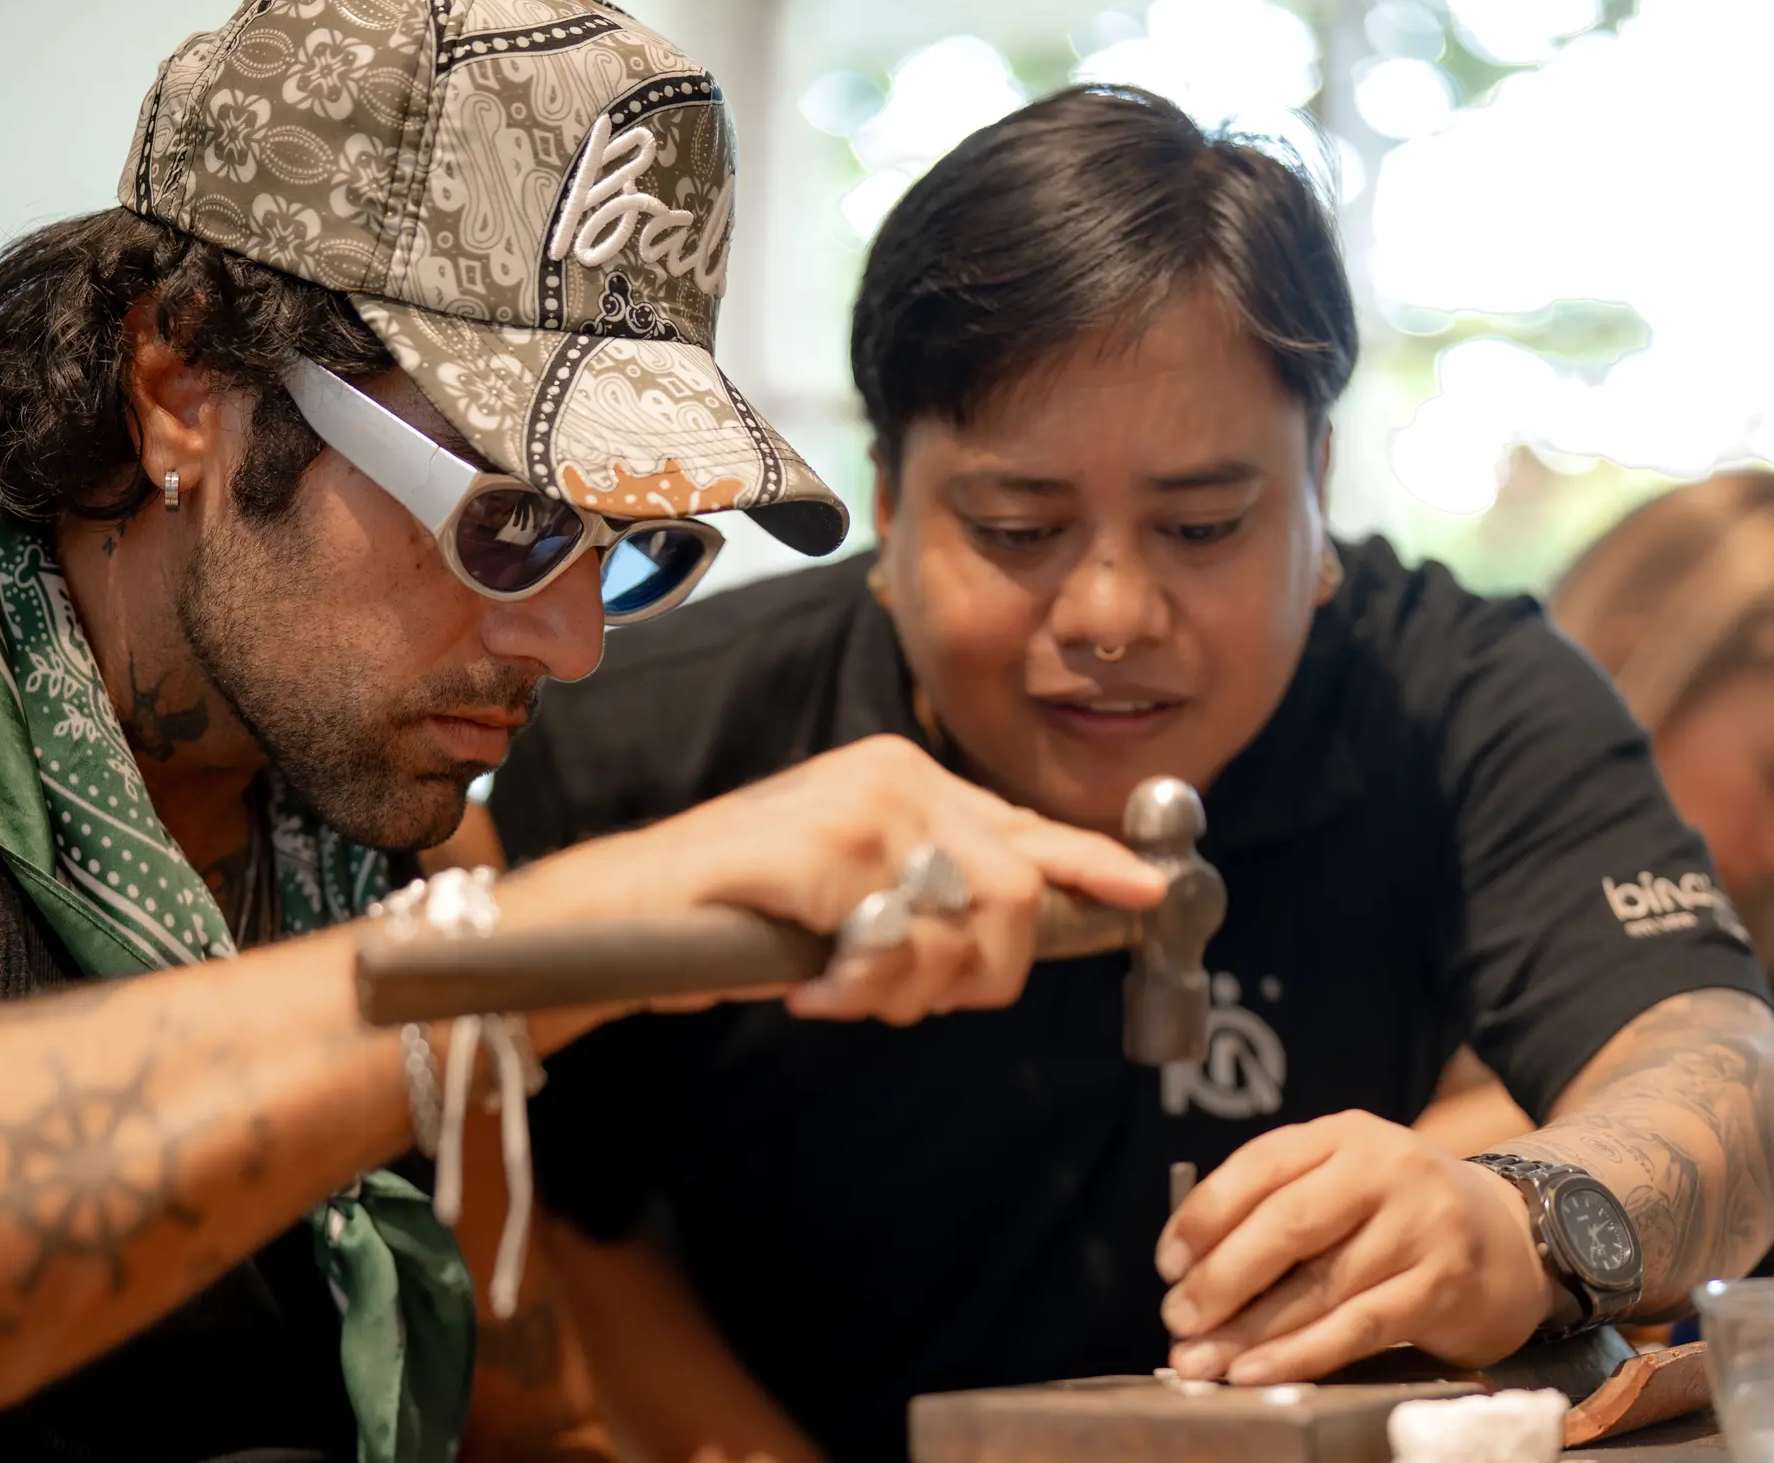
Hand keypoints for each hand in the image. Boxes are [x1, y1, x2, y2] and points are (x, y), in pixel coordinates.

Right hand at [519, 735, 1165, 1026]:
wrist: (625, 909)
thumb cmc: (746, 910)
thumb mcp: (858, 891)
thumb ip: (936, 896)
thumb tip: (1014, 935)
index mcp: (907, 777)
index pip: (1024, 824)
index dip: (1093, 867)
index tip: (1148, 897)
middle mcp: (893, 776)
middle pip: (1015, 893)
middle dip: (981, 976)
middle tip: (908, 998)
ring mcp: (858, 806)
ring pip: (962, 930)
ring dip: (907, 992)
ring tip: (843, 989)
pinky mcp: (821, 849)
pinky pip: (894, 950)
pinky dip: (856, 991)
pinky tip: (809, 989)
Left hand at [1157, 1111, 1558, 1383]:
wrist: (1509, 1238)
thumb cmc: (1397, 1212)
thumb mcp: (1343, 1179)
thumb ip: (1278, 1203)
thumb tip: (1190, 1268)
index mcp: (1343, 1135)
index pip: (1259, 1165)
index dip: (1205, 1215)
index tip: (1168, 1262)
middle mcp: (1383, 1170)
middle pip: (1285, 1225)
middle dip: (1221, 1279)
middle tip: (1178, 1319)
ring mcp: (1418, 1227)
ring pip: (1318, 1286)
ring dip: (1251, 1331)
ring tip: (1202, 1360)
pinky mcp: (1441, 1286)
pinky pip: (1357, 1327)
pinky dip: (1300, 1354)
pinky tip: (1257, 1371)